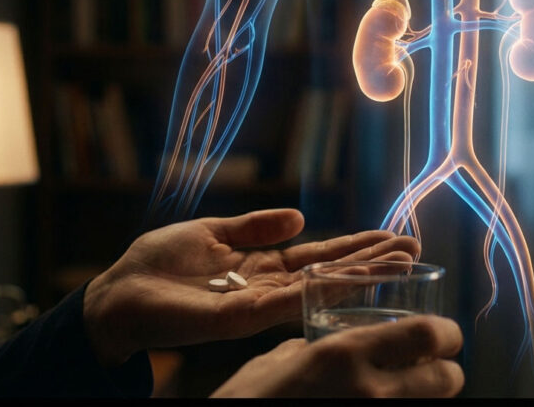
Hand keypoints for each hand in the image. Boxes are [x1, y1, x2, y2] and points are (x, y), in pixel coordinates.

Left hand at [83, 208, 418, 365]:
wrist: (118, 294)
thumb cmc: (157, 265)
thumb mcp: (210, 232)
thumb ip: (254, 227)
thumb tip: (300, 215)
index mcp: (260, 266)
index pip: (319, 256)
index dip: (356, 246)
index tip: (394, 236)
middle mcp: (266, 288)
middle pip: (330, 273)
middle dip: (372, 261)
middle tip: (416, 250)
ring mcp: (256, 305)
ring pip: (318, 289)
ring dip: (358, 277)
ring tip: (400, 264)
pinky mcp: (238, 318)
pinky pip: (286, 302)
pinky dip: (319, 289)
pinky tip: (349, 277)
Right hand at [210, 314, 463, 397]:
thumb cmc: (248, 397)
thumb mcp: (279, 360)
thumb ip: (315, 347)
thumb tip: (333, 344)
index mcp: (345, 353)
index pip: (429, 335)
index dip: (447, 332)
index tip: (443, 332)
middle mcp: (369, 390)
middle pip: (448, 379)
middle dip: (447, 371)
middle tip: (432, 365)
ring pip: (432, 405)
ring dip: (427, 394)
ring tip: (407, 386)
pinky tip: (381, 402)